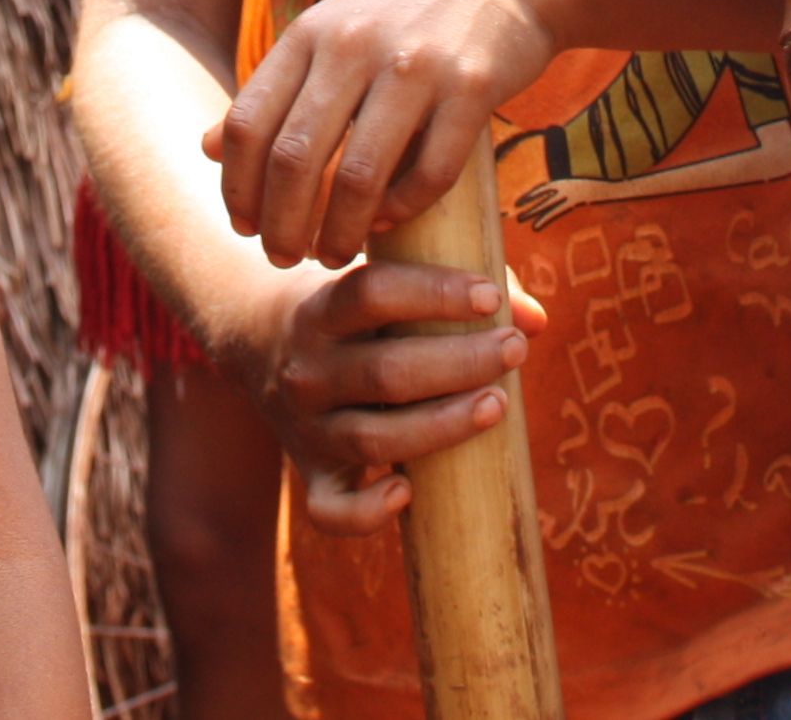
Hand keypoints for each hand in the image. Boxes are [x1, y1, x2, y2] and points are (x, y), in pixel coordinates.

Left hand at [213, 0, 556, 269]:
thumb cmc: (412, 7)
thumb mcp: (332, 27)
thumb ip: (275, 87)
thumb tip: (205, 148)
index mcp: (311, 32)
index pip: (247, 123)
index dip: (237, 186)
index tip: (244, 227)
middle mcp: (354, 46)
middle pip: (293, 159)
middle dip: (281, 225)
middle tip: (283, 258)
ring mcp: (414, 66)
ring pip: (357, 177)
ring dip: (339, 232)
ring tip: (334, 256)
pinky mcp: (472, 87)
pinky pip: (428, 172)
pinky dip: (403, 209)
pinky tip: (391, 221)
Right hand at [231, 258, 543, 534]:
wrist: (255, 338)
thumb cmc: (350, 306)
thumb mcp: (379, 276)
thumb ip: (456, 290)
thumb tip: (535, 320)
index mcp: (319, 309)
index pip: (372, 294)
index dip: (435, 294)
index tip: (489, 297)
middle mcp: (307, 370)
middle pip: (385, 373)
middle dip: (459, 362)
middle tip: (512, 349)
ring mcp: (305, 428)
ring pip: (372, 438)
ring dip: (441, 426)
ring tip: (497, 405)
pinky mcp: (311, 474)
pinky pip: (330, 511)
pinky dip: (365, 514)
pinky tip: (408, 492)